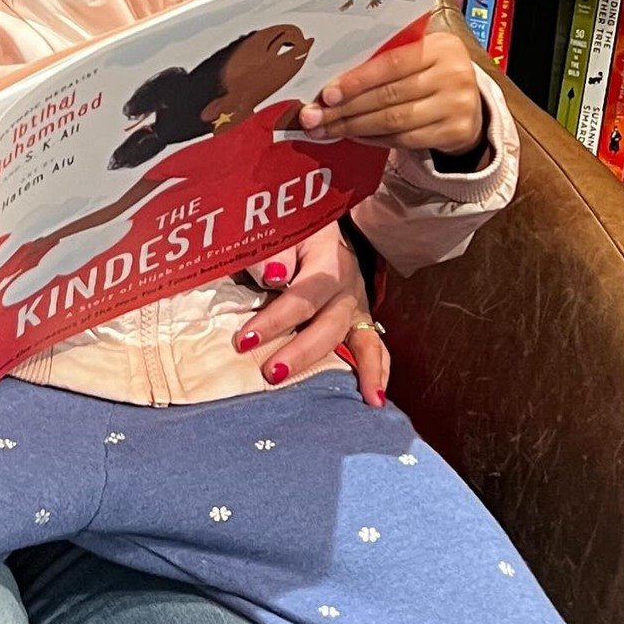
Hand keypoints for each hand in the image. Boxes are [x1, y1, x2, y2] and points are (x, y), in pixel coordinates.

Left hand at [234, 221, 388, 403]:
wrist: (312, 224)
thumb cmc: (285, 231)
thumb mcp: (276, 229)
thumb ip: (270, 250)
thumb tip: (273, 276)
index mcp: (325, 253)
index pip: (303, 291)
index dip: (277, 318)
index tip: (246, 340)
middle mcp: (347, 279)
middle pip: (329, 321)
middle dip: (301, 350)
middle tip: (271, 373)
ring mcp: (357, 300)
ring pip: (356, 337)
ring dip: (346, 369)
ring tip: (336, 398)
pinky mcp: (361, 317)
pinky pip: (375, 345)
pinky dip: (377, 371)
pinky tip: (375, 399)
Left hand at [298, 27, 485, 156]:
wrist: (471, 104)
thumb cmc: (431, 74)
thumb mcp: (418, 57)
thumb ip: (384, 60)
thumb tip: (330, 83)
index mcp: (441, 46)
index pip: (391, 63)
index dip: (356, 80)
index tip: (326, 94)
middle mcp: (454, 74)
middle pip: (389, 95)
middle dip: (345, 108)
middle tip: (313, 117)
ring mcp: (458, 105)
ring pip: (394, 121)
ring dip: (353, 126)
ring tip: (325, 129)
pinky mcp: (456, 132)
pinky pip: (404, 139)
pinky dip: (373, 139)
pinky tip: (352, 135)